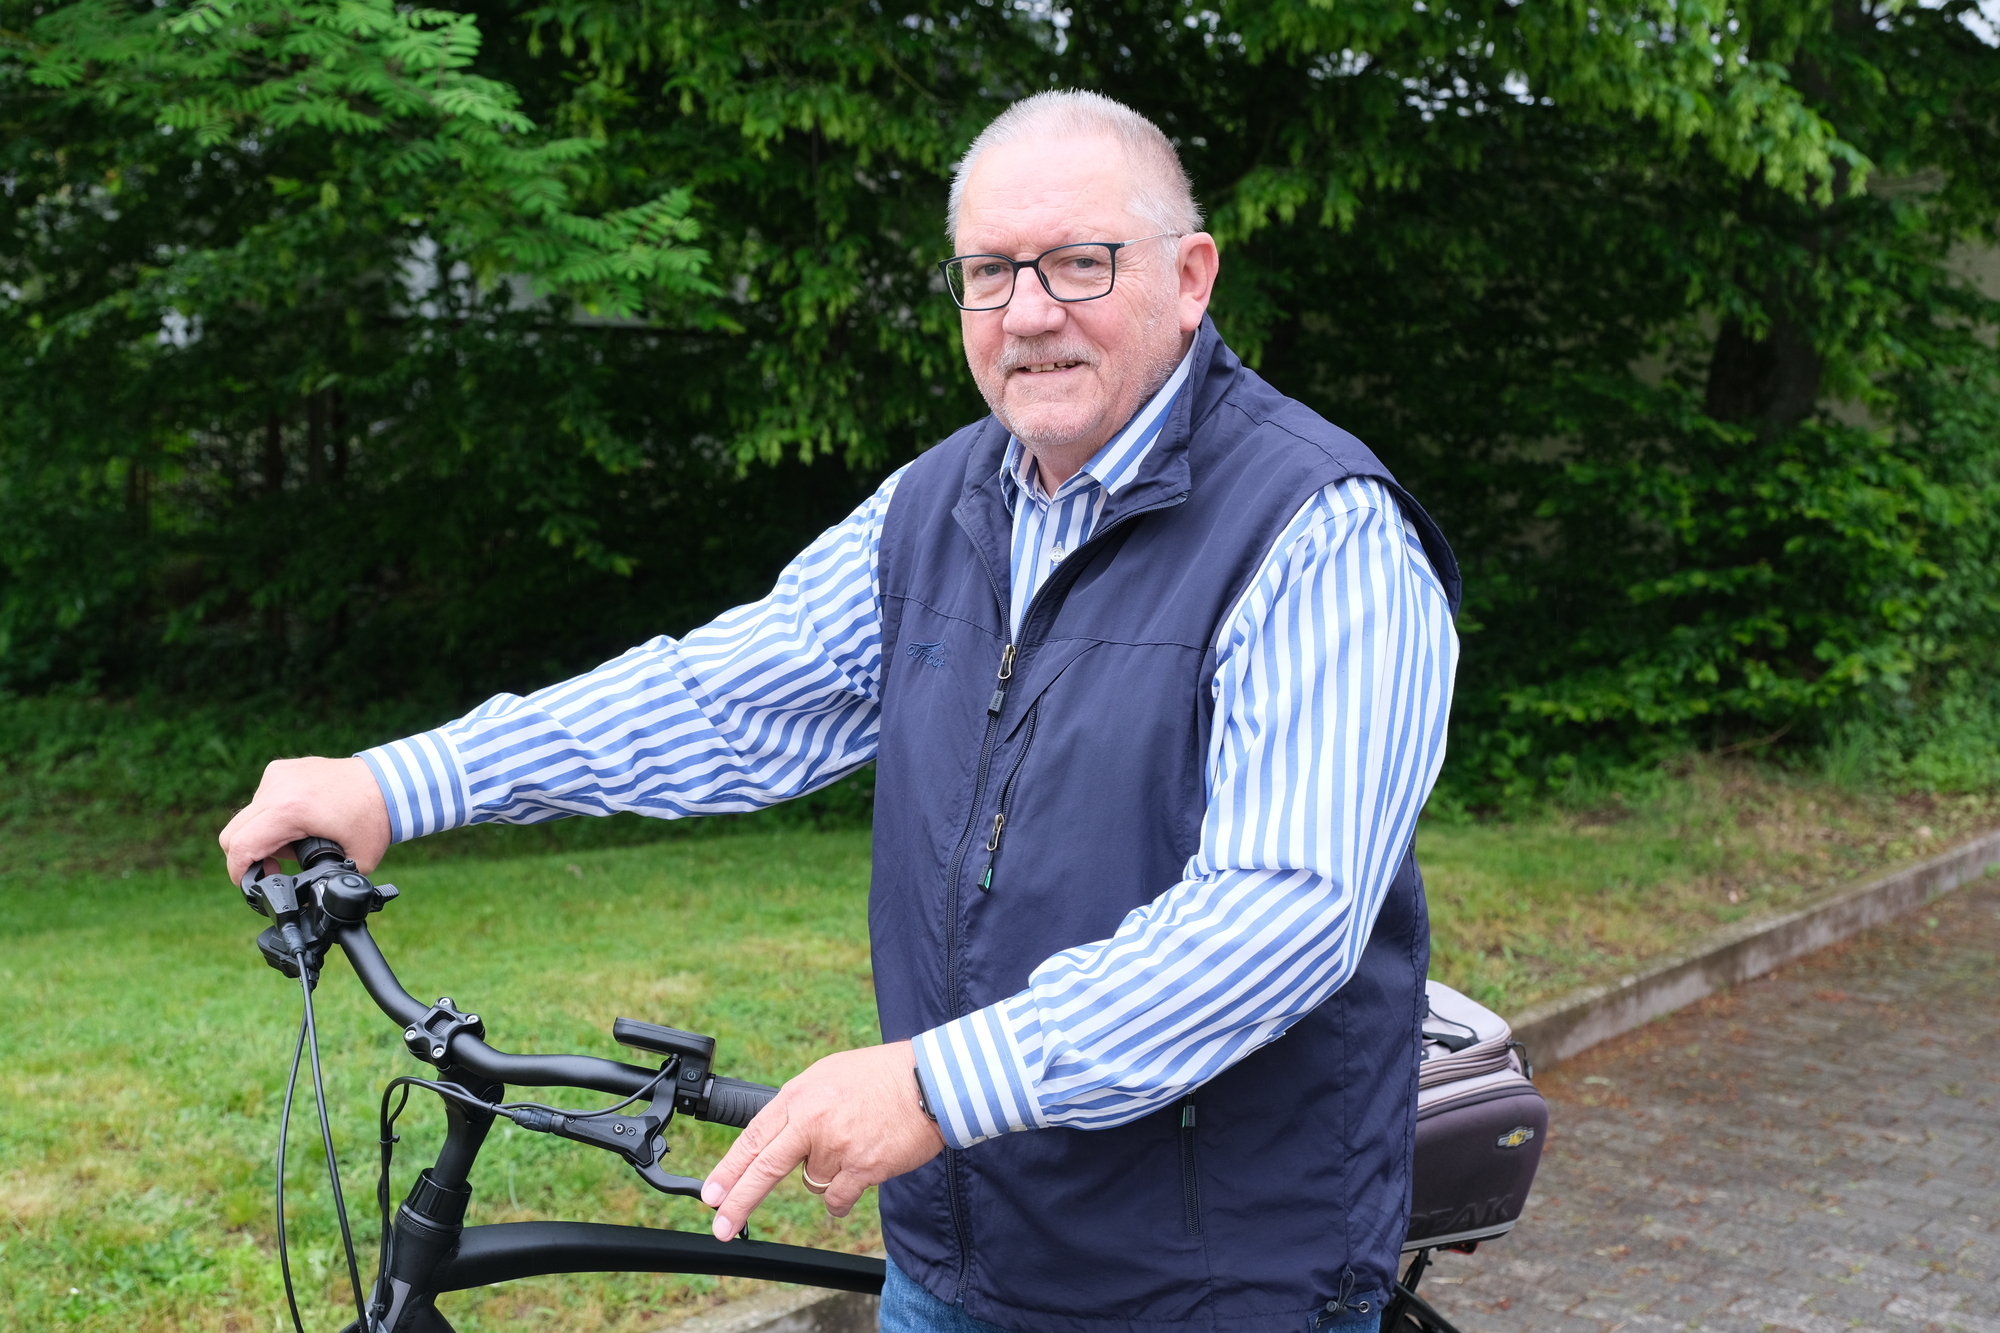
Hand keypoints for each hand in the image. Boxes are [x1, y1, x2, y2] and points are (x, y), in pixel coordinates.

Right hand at [219, 756, 392, 881]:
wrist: (390, 783)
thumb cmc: (375, 819)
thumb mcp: (352, 861)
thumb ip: (321, 881)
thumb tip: (302, 902)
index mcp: (290, 810)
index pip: (241, 846)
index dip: (239, 873)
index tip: (251, 886)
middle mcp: (277, 787)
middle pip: (233, 833)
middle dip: (247, 858)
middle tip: (275, 869)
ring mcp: (277, 775)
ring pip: (246, 817)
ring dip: (261, 837)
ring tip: (296, 844)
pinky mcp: (280, 769)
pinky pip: (261, 801)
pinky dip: (271, 818)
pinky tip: (299, 824)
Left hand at [700, 1040, 944, 1238]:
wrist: (931, 1081)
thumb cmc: (881, 1076)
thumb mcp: (827, 1076)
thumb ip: (799, 1107)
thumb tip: (777, 1138)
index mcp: (799, 1096)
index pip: (753, 1137)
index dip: (728, 1169)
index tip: (710, 1194)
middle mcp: (812, 1121)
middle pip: (764, 1169)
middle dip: (738, 1202)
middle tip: (720, 1227)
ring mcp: (837, 1147)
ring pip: (812, 1182)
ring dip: (826, 1173)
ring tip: (854, 1142)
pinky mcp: (863, 1168)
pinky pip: (837, 1198)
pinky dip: (842, 1195)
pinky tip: (859, 1173)